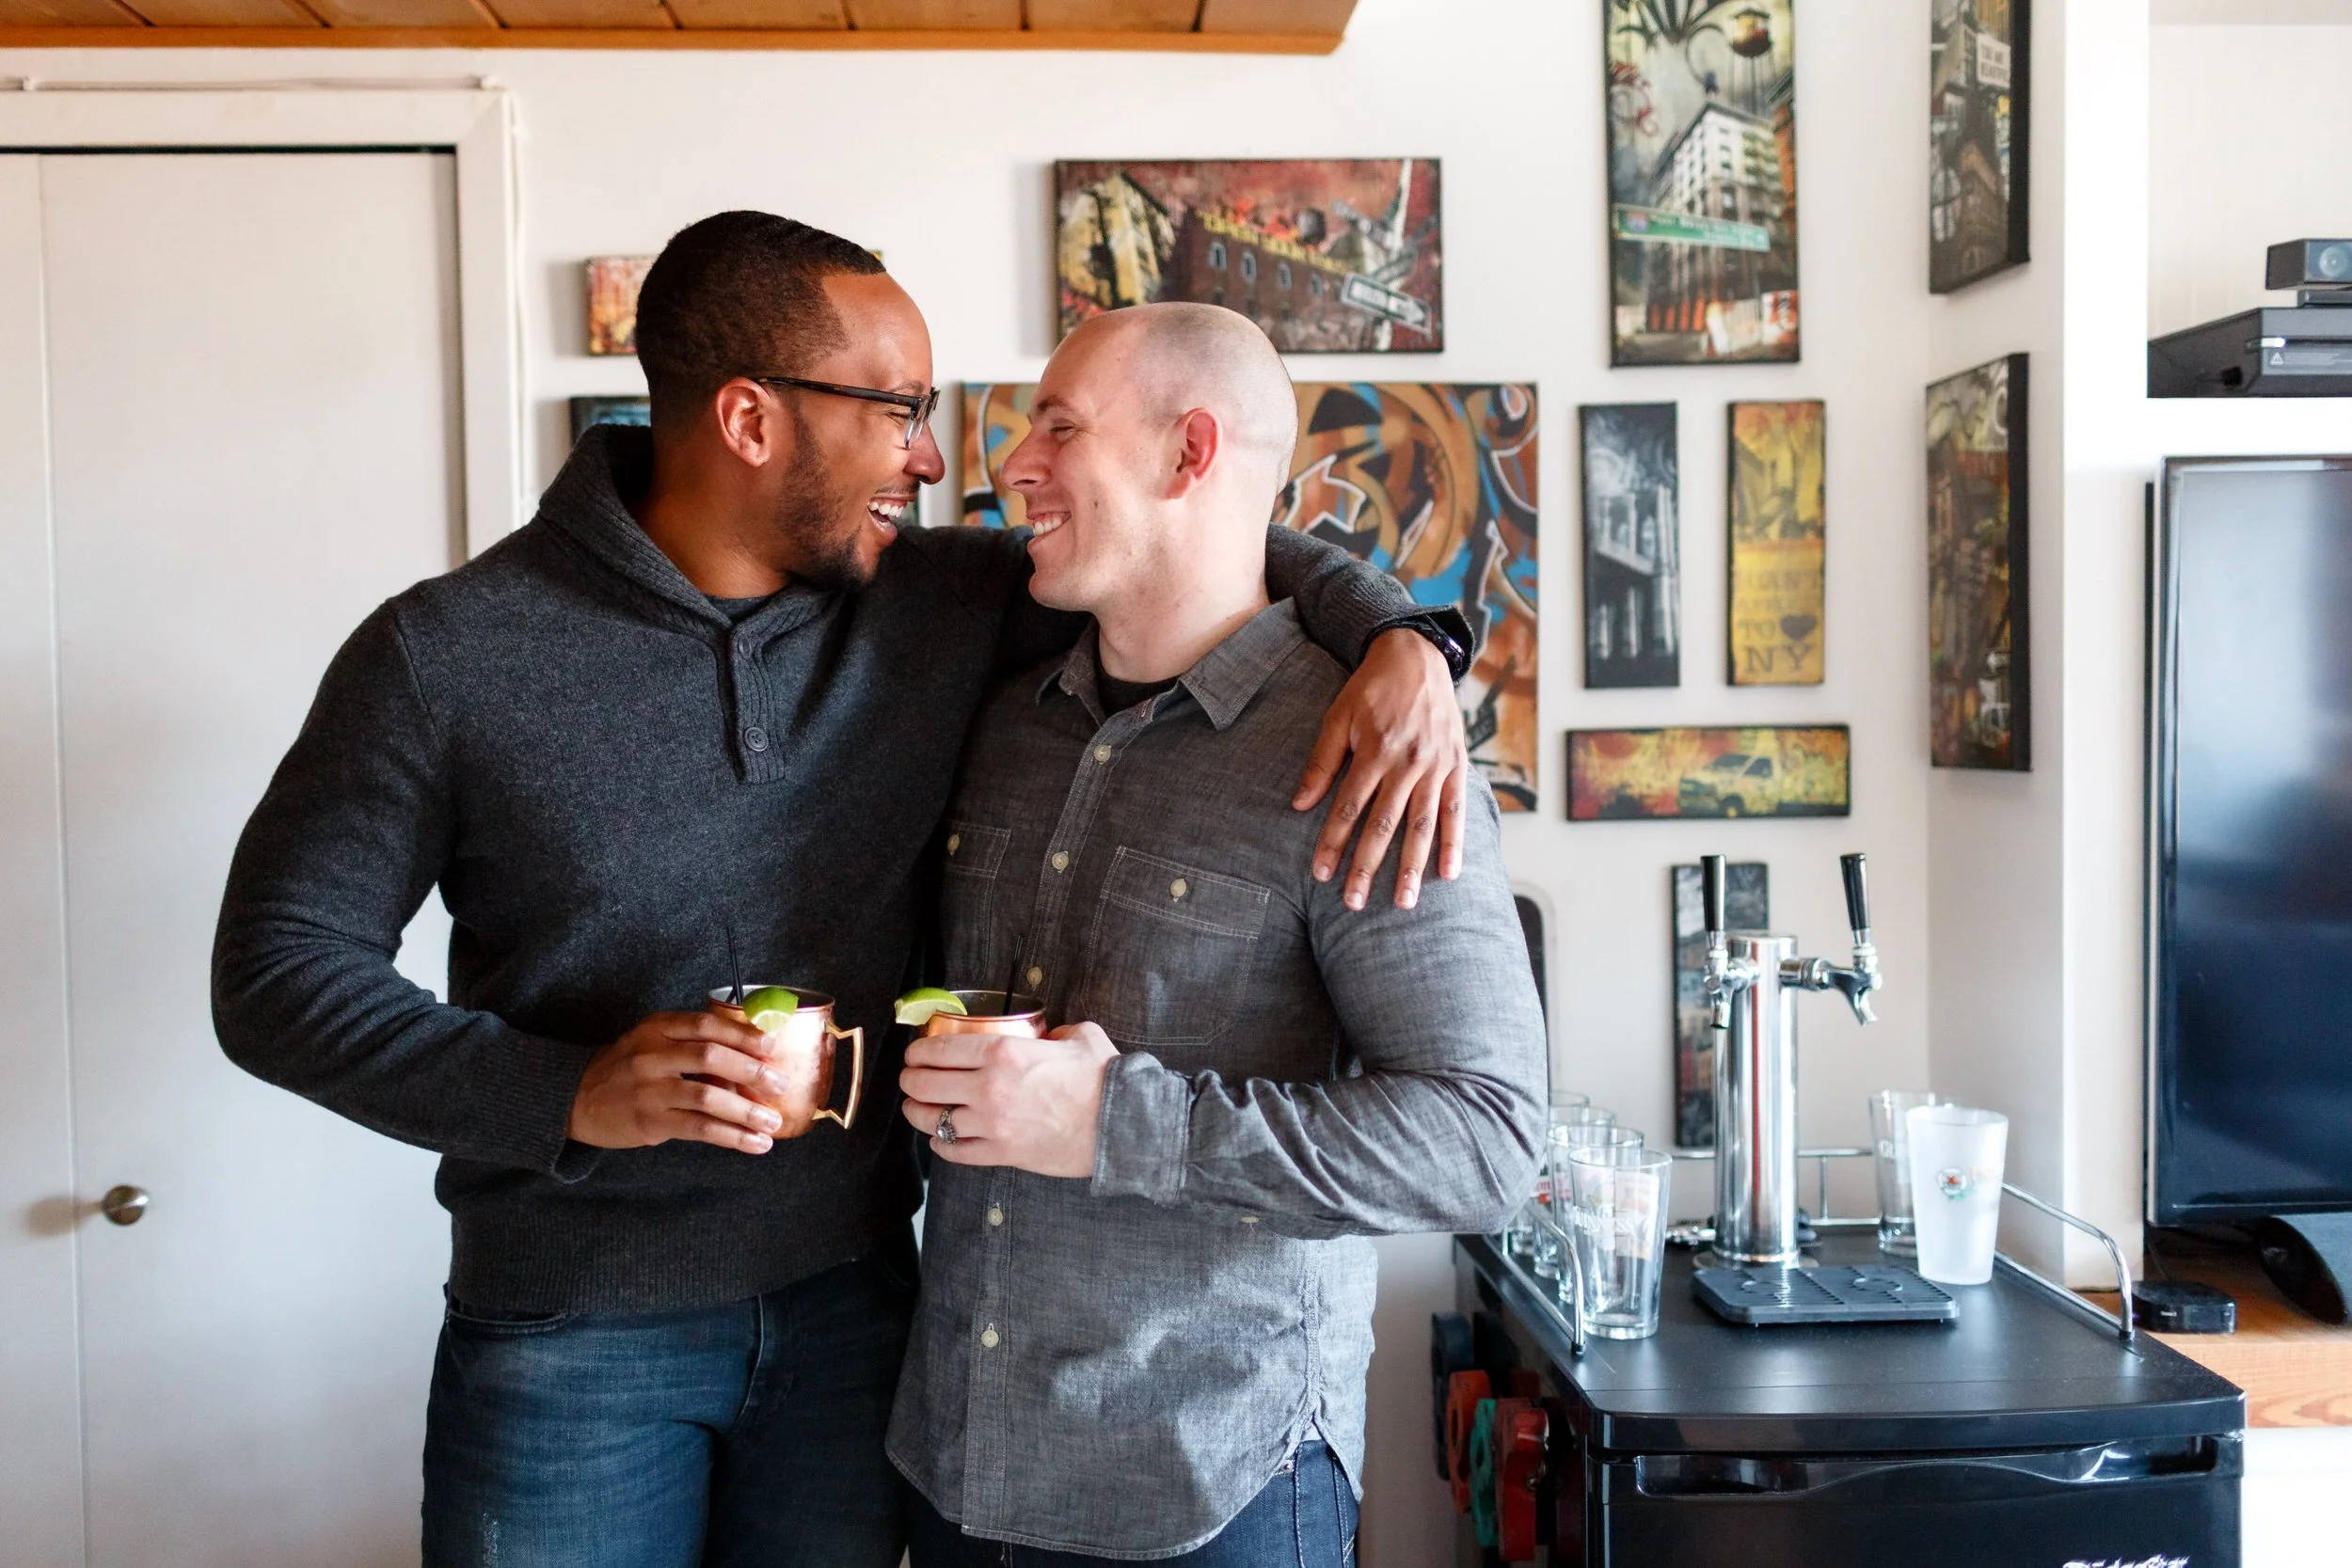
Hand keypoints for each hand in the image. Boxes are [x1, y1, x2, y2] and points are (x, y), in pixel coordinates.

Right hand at [567, 1010, 788, 1153]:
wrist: (575, 1098)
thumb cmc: (627, 1068)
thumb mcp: (650, 1041)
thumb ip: (690, 1042)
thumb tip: (753, 1055)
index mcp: (656, 1028)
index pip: (706, 1024)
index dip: (742, 1034)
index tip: (771, 1046)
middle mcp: (652, 1054)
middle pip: (711, 1056)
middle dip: (753, 1071)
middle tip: (780, 1084)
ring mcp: (649, 1089)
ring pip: (708, 1096)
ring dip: (747, 1111)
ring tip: (772, 1123)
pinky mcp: (650, 1121)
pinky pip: (700, 1128)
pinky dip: (733, 1136)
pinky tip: (755, 1143)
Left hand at [898, 1022, 1118, 1178]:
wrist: (1121, 1124)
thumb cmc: (1103, 1079)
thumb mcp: (1079, 1037)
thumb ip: (1055, 1031)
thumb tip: (1047, 1036)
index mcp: (1003, 1052)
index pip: (940, 1049)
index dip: (918, 1050)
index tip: (914, 1052)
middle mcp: (989, 1088)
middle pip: (926, 1084)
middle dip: (910, 1080)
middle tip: (910, 1078)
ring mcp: (992, 1124)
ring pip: (933, 1119)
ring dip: (918, 1112)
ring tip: (916, 1108)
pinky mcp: (1002, 1153)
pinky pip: (956, 1151)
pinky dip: (942, 1145)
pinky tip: (939, 1139)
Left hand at [1293, 628, 1469, 910]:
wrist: (1416, 654)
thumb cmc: (1369, 689)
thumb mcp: (1337, 717)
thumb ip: (1321, 762)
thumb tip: (1299, 805)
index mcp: (1374, 750)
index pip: (1349, 807)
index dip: (1334, 842)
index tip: (1322, 874)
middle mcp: (1408, 761)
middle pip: (1384, 824)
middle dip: (1368, 866)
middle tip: (1355, 903)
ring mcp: (1437, 765)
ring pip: (1423, 824)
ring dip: (1413, 866)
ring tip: (1404, 902)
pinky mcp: (1457, 765)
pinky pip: (1456, 810)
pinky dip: (1455, 842)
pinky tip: (1449, 873)